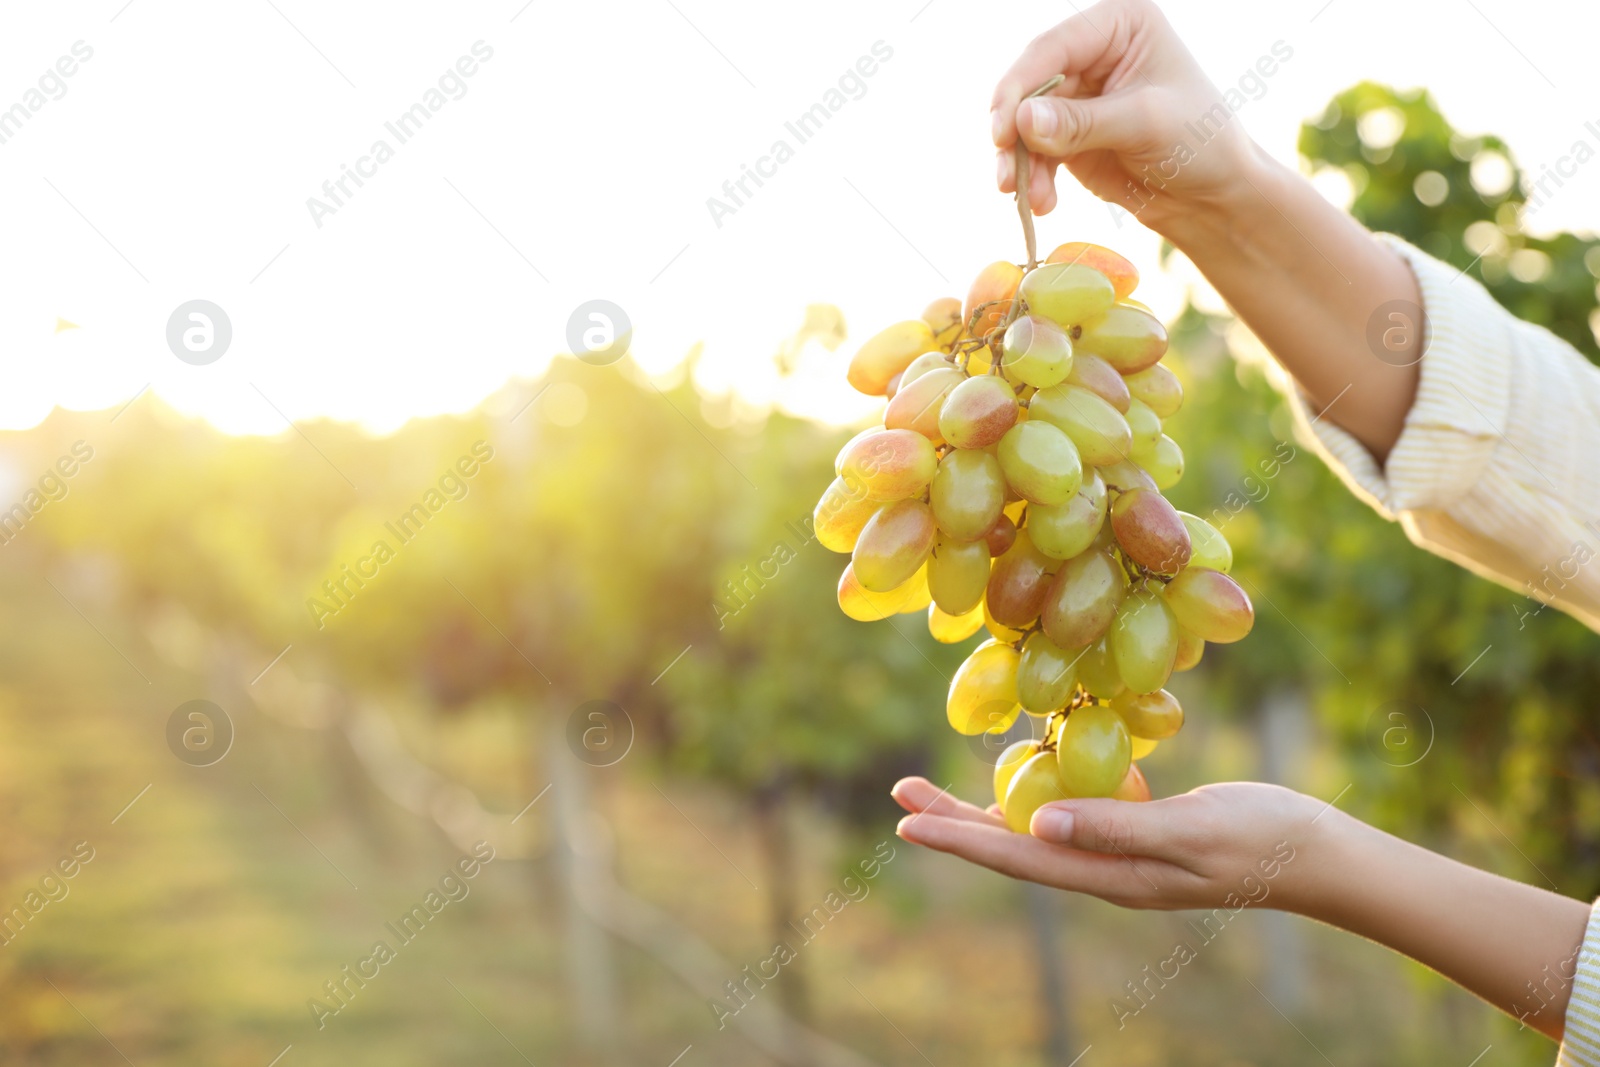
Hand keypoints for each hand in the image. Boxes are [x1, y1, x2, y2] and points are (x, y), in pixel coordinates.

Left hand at [891, 776, 1321, 911]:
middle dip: (955, 822)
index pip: (1019, 857)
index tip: (908, 823)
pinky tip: (1023, 777)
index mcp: (1111, 876)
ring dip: (983, 810)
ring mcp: (1121, 856)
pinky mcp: (1139, 834)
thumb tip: (1041, 825)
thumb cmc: (1263, 838)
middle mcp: (1105, 871)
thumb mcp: (1190, 829)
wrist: (1319, 852)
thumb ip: (1117, 827)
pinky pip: (1069, 817)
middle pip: (1013, 847)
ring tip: (935, 790)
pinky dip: (1033, 796)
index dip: (961, 837)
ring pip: (1035, 832)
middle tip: (902, 795)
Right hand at [991, 0, 1259, 228]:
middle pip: (1030, 86)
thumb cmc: (1199, 143)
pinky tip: (1042, 203)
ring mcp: (1078, 97)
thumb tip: (1020, 122)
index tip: (1002, 129)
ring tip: (1022, 195)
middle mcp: (1093, 54)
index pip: (1053, 48)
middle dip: (1013, 132)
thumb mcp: (1144, 124)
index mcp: (1119, 26)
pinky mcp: (1069, 136)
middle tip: (1006, 171)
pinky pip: (1035, 153)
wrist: (1214, 196)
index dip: (1020, 86)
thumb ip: (1081, 123)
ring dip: (1019, 162)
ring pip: (1025, 124)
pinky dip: (1033, 179)